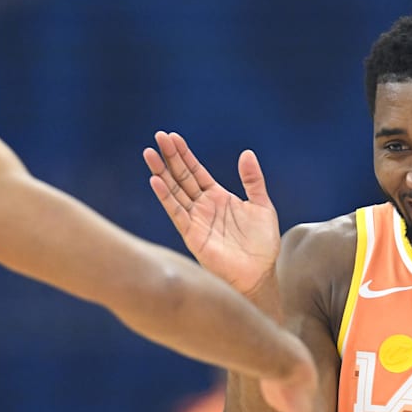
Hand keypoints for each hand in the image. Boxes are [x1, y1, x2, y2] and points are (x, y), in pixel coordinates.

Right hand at [144, 131, 279, 294]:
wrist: (260, 273)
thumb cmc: (262, 244)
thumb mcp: (261, 205)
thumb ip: (252, 180)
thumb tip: (246, 153)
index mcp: (218, 197)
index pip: (195, 171)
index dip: (184, 154)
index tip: (172, 137)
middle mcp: (203, 207)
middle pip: (181, 177)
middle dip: (169, 157)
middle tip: (157, 137)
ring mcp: (196, 220)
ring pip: (175, 191)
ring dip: (161, 173)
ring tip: (149, 154)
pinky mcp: (192, 235)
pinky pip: (177, 212)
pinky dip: (166, 197)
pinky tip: (156, 181)